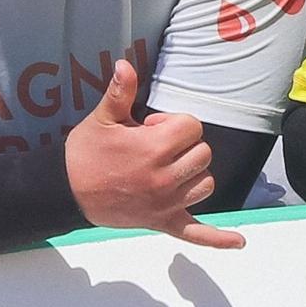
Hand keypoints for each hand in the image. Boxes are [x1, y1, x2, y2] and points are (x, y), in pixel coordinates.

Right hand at [64, 58, 246, 248]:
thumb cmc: (85, 153)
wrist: (67, 191)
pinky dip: (217, 239)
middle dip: (184, 145)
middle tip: (155, 149)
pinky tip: (238, 242)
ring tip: (168, 170)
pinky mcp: (163, 222)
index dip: (173, 123)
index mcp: (154, 148)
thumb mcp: (102, 119)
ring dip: (193, 174)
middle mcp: (166, 177)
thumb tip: (125, 64)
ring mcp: (167, 202)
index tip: (149, 128)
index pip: (192, 126)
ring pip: (205, 183)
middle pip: (203, 153)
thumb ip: (120, 92)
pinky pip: (196, 233)